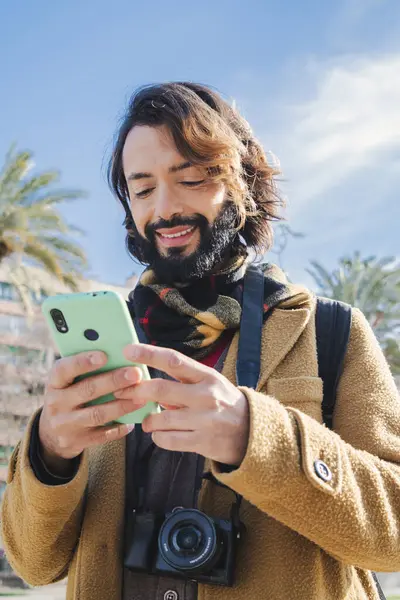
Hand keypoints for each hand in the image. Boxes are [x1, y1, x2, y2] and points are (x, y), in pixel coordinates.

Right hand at [39, 351, 143, 466]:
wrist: (52, 434)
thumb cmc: (69, 395)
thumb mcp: (68, 382)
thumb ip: (86, 370)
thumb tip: (119, 356)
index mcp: (54, 382)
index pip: (64, 369)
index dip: (83, 362)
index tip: (105, 355)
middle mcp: (56, 403)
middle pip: (87, 390)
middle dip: (113, 381)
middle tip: (135, 374)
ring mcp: (65, 424)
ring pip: (97, 414)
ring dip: (121, 406)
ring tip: (141, 397)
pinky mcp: (76, 441)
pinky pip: (101, 435)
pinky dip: (119, 428)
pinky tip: (132, 422)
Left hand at [115, 344, 249, 465]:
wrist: (251, 432)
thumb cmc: (223, 402)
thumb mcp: (208, 384)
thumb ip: (181, 381)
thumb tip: (146, 379)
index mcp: (207, 376)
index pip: (174, 361)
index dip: (149, 354)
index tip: (128, 351)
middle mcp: (206, 396)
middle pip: (161, 389)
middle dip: (136, 390)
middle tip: (121, 391)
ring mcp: (204, 420)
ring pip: (160, 418)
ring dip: (147, 419)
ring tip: (148, 420)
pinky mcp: (202, 442)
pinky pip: (167, 440)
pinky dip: (157, 437)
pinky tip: (161, 434)